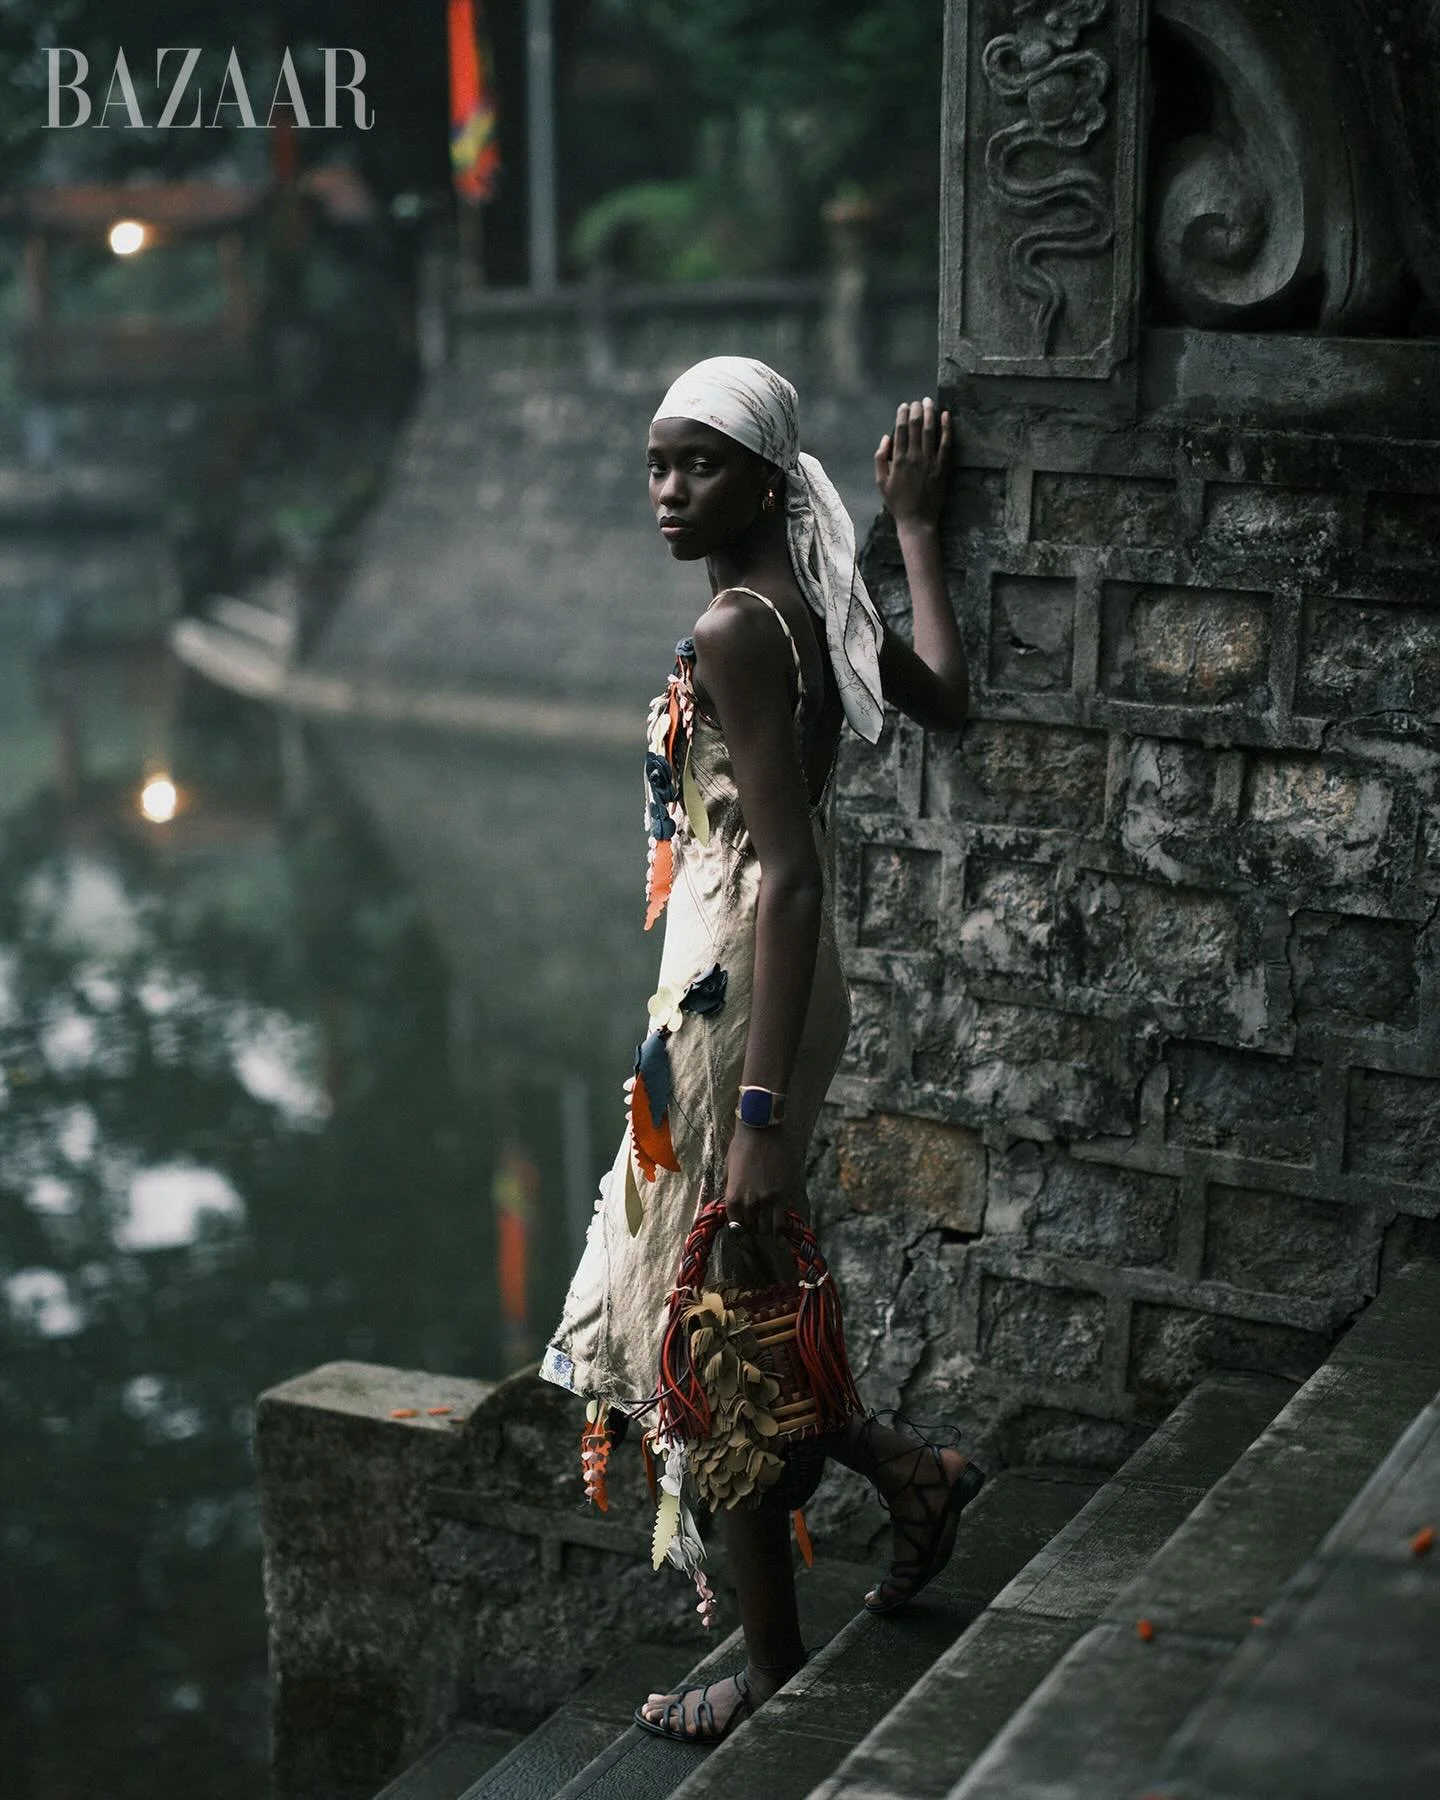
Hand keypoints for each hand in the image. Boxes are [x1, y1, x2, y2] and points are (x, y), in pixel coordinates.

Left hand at [723, 1123, 803, 1237]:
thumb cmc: (743, 1145)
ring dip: (768, 1228)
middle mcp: (748, 1202)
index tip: (746, 1223)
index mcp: (732, 1196)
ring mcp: (767, 1200)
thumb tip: (735, 1204)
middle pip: (752, 1228)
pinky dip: (780, 1227)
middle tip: (759, 1221)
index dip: (741, 1225)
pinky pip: (781, 1222)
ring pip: (767, 1228)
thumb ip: (732, 1189)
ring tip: (770, 1222)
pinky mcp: (783, 1195)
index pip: (735, 1224)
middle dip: (754, 1226)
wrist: (761, 1130)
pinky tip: (780, 1225)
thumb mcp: (729, 1169)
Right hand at [874, 397, 950, 529]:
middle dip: (916, 410)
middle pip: (915, 426)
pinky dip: (946, 427)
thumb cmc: (897, 503)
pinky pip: (945, 443)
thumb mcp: (881, 482)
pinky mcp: (943, 466)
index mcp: (898, 460)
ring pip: (930, 430)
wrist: (917, 520)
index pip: (900, 430)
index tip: (904, 406)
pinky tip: (946, 415)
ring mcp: (930, 461)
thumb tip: (886, 438)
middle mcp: (914, 457)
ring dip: (929, 413)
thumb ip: (880, 458)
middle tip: (917, 402)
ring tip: (929, 402)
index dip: (902, 414)